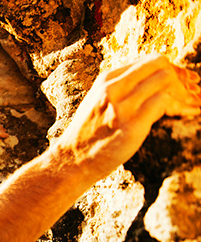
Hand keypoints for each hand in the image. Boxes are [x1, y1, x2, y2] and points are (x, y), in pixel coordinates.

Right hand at [54, 54, 200, 179]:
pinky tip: (182, 113)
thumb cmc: (88, 135)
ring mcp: (121, 106)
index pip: (148, 61)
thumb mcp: (98, 102)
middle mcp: (113, 88)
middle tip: (189, 92)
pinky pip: (164, 101)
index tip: (181, 82)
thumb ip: (120, 89)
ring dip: (182, 91)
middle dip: (179, 76)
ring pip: (165, 79)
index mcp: (106, 80)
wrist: (72, 160)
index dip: (170, 69)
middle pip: (159, 64)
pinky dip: (179, 105)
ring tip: (188, 105)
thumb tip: (153, 81)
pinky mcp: (131, 124)